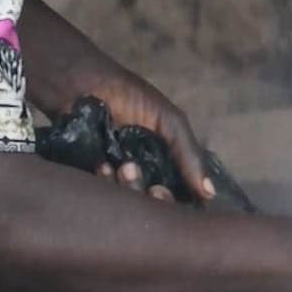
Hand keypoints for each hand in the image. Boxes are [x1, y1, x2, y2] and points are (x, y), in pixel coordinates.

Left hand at [82, 59, 211, 203]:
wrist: (81, 84)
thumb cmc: (128, 97)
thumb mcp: (169, 121)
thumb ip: (189, 154)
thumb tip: (209, 195)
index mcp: (165, 164)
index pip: (180, 197)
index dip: (177, 202)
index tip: (163, 191)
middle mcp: (144, 176)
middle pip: (156, 207)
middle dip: (154, 199)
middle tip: (149, 186)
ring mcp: (116, 180)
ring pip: (130, 205)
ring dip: (128, 188)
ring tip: (120, 167)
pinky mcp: (91, 180)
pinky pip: (102, 197)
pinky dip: (105, 185)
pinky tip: (102, 166)